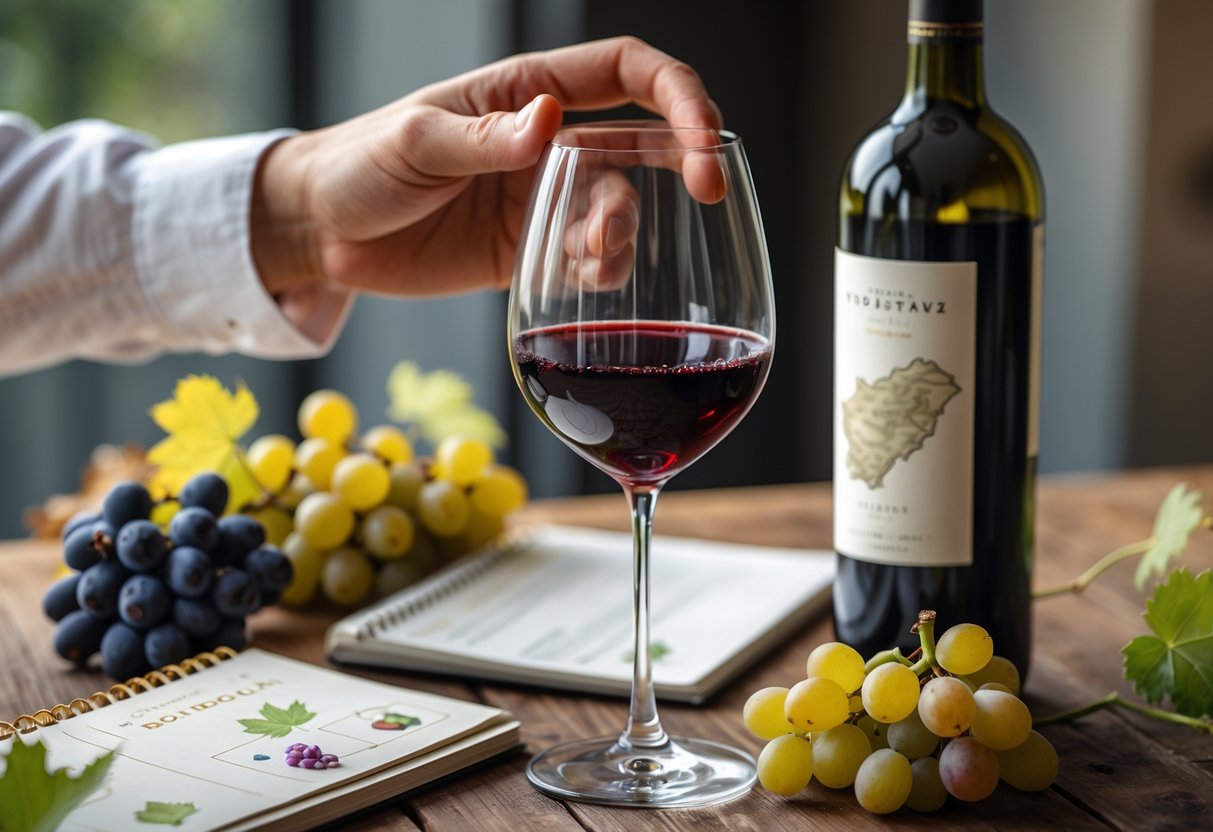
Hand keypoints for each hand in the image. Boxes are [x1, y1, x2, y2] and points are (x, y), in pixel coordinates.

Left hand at [252, 36, 721, 307]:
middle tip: (709, 192)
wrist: (324, 232)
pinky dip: (602, 272)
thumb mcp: (416, 142)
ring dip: (627, 231)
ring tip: (595, 253)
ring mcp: (544, 201)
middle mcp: (549, 144)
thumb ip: (484, 137)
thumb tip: (548, 123)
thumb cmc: (361, 164)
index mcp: (528, 93)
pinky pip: (588, 262)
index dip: (677, 93)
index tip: (704, 133)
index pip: (626, 72)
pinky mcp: (531, 253)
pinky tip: (585, 277)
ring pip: (620, 210)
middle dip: (686, 160)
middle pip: (644, 141)